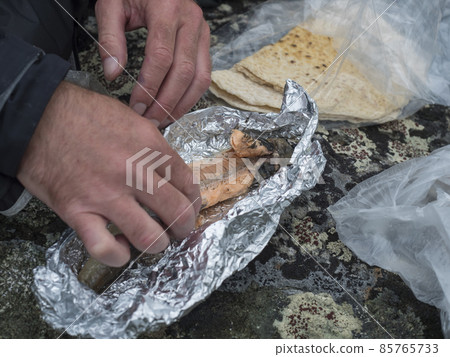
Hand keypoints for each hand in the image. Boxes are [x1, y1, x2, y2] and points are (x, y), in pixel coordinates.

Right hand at [17, 81, 200, 266]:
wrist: (38, 116)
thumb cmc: (85, 115)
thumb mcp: (132, 119)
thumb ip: (155, 147)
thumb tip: (172, 173)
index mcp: (150, 146)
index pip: (187, 182)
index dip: (194, 200)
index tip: (191, 206)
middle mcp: (133, 172)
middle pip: (177, 212)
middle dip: (184, 227)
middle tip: (180, 229)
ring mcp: (106, 194)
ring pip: (149, 237)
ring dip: (158, 244)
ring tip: (154, 240)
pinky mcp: (78, 211)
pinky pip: (105, 248)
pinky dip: (118, 255)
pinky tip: (121, 248)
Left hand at [95, 0, 210, 127]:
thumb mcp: (111, 6)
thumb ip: (110, 39)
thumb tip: (113, 74)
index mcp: (166, 9)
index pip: (161, 57)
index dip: (149, 87)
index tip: (135, 106)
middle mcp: (191, 20)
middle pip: (183, 72)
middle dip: (165, 102)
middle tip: (149, 120)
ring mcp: (202, 31)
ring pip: (200, 77)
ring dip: (182, 104)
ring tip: (164, 120)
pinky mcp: (205, 40)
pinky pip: (204, 74)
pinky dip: (191, 95)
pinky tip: (176, 107)